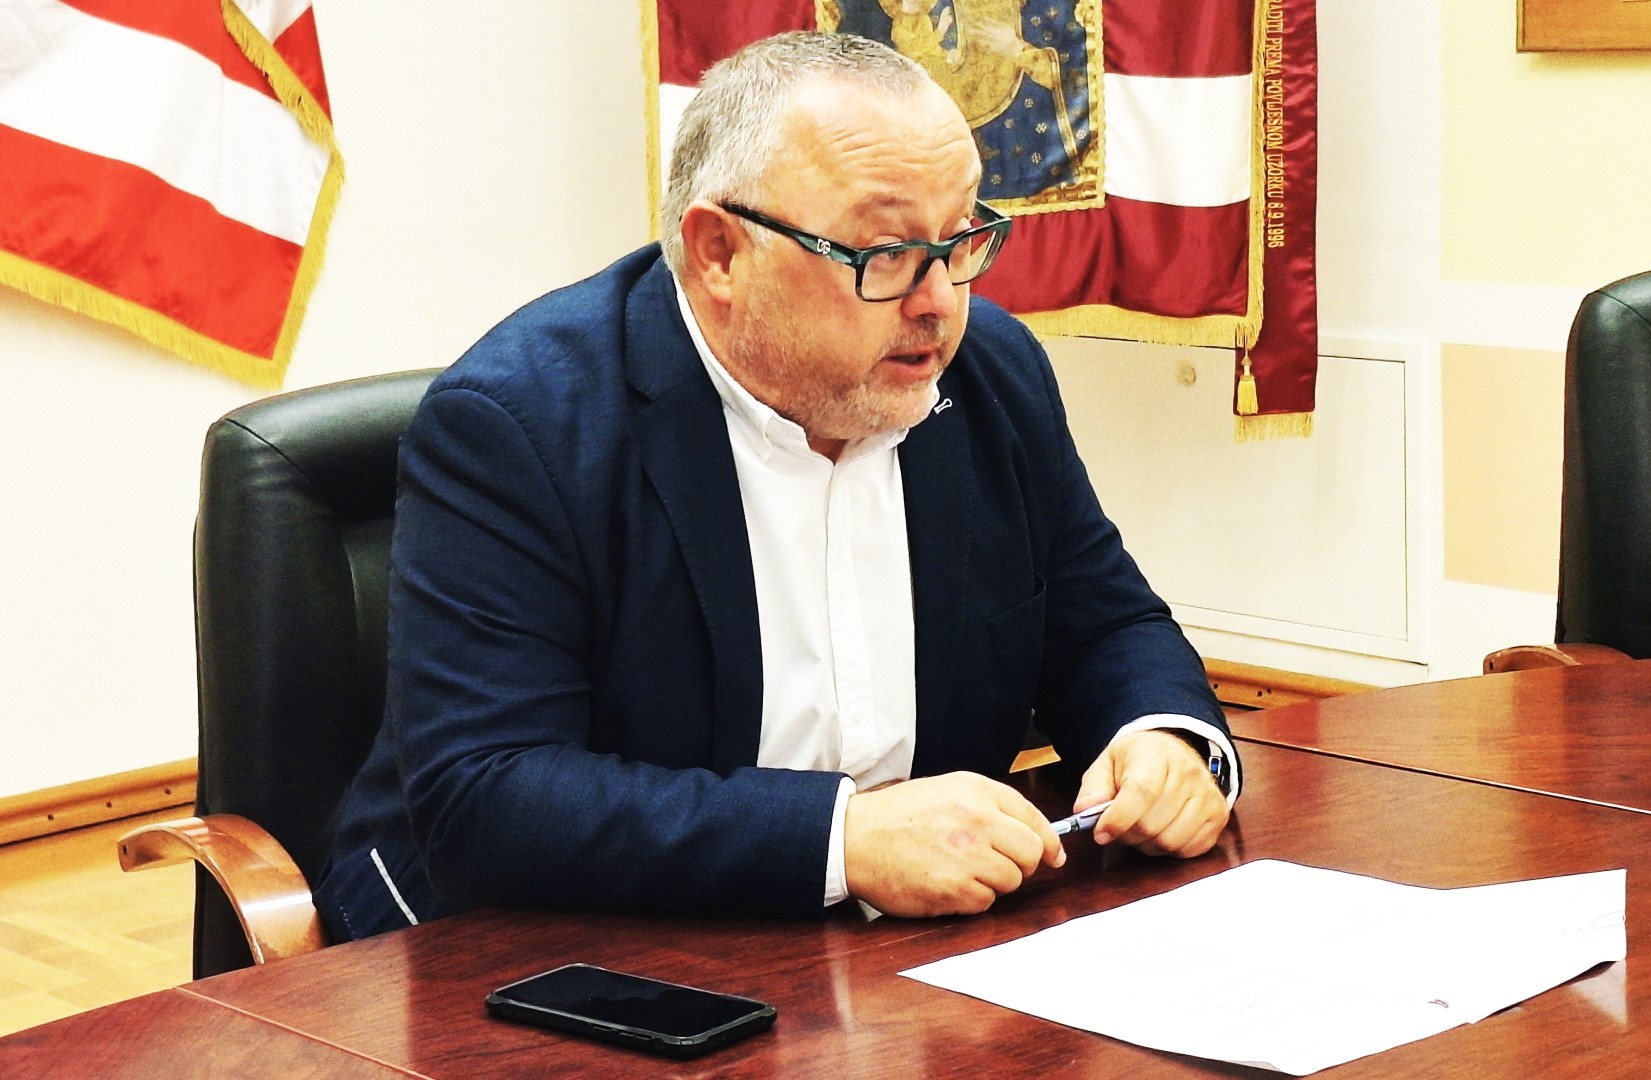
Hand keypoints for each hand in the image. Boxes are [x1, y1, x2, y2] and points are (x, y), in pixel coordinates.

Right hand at [843, 772, 1064, 916]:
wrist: (855, 838)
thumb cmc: (899, 815)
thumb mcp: (948, 789)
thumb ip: (995, 806)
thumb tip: (1043, 839)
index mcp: (976, 792)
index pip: (1034, 819)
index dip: (1049, 842)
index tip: (1053, 855)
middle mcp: (976, 821)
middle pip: (1031, 854)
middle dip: (1022, 864)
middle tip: (998, 864)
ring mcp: (966, 857)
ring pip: (1011, 881)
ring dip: (993, 882)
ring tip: (962, 870)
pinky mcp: (953, 889)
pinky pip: (985, 902)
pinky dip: (971, 898)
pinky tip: (947, 883)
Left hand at [1075, 730, 1228, 856]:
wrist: (1174, 752)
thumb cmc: (1139, 761)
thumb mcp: (1108, 763)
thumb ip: (1094, 787)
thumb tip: (1085, 811)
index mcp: (1156, 753)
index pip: (1140, 792)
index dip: (1118, 819)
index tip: (1100, 832)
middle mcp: (1188, 773)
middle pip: (1153, 823)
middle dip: (1128, 834)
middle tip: (1119, 829)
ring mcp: (1207, 795)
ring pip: (1171, 841)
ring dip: (1148, 845)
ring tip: (1140, 829)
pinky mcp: (1218, 816)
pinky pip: (1191, 848)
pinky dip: (1171, 849)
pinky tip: (1162, 831)